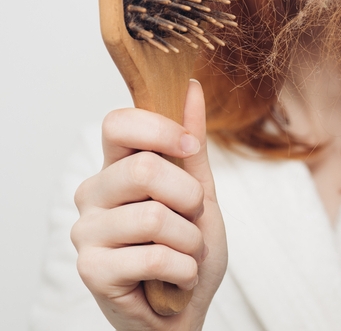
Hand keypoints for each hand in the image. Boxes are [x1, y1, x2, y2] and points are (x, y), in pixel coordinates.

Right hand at [71, 80, 226, 330]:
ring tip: (185, 252)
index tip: (190, 146)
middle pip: (142, 169)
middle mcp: (94, 192)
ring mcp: (87, 231)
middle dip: (189, 196)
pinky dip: (184, 269)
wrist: (186, 306)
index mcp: (117, 166)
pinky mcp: (90, 269)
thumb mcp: (200, 190)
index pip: (117, 122)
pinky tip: (177, 277)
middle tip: (192, 216)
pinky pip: (154, 256)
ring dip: (190, 240)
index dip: (158, 128)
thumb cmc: (189, 245)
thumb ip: (192, 143)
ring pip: (153, 217)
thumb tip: (191, 87)